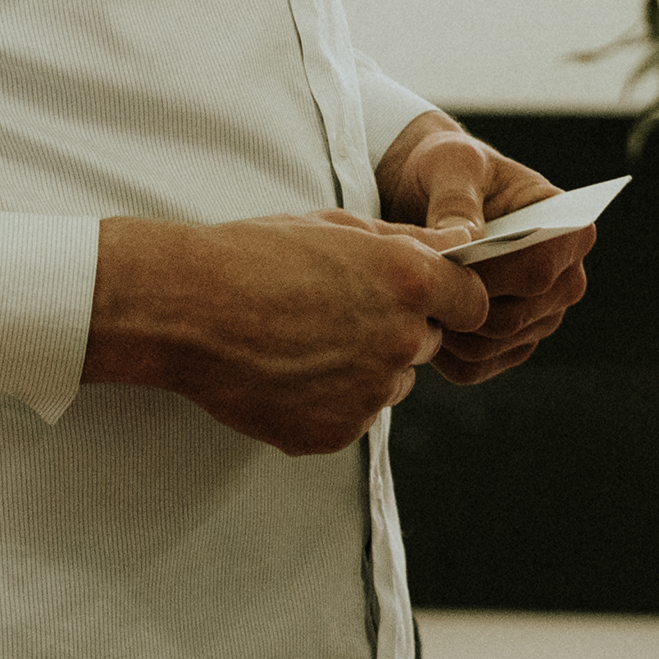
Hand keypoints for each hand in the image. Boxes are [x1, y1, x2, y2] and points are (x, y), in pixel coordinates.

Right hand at [89, 209, 489, 457]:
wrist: (186, 309)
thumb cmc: (254, 255)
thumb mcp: (335, 226)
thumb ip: (408, 242)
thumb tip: (460, 246)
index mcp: (408, 282)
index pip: (472, 303)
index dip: (449, 298)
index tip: (423, 297)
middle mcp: (399, 341)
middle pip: (424, 343)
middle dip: (395, 329)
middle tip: (333, 310)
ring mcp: (369, 394)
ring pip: (388, 383)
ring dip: (363, 366)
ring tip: (301, 339)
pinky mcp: (336, 433)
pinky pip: (351, 416)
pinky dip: (327, 400)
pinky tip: (285, 370)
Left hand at [374, 113, 596, 386]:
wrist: (430, 193)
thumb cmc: (449, 169)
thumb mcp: (451, 162)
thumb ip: (457, 198)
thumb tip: (464, 241)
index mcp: (571, 229)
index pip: (537, 271)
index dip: (486, 274)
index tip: (441, 260)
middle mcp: (566, 280)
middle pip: (515, 317)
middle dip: (458, 301)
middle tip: (412, 281)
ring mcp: (542, 317)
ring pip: (492, 346)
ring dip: (446, 327)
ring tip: (410, 294)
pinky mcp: (510, 344)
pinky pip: (475, 368)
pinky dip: (440, 352)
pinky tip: (417, 318)